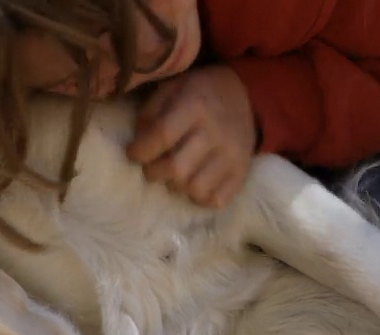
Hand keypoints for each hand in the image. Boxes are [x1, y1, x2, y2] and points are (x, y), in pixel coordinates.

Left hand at [126, 64, 256, 208]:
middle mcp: (216, 132)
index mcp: (196, 106)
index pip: (162, 135)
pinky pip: (216, 200)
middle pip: (176, 169)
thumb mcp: (171, 89)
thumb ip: (150, 113)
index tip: (133, 153)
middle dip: (154, 173)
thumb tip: (138, 144)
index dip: (140, 150)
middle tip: (152, 166)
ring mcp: (232, 155)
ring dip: (176, 187)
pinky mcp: (241, 172)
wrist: (246, 95)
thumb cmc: (199, 93)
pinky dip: (200, 198)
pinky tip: (195, 183)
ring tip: (175, 175)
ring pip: (195, 189)